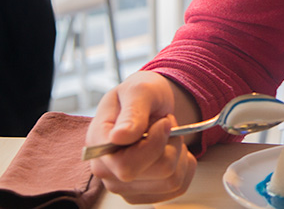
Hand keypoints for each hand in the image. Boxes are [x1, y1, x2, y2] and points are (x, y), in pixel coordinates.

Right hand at [86, 71, 197, 203]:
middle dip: (171, 143)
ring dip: (179, 152)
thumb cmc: (142, 93)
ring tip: (167, 135)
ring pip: (171, 180)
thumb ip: (131, 112)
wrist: (150, 103)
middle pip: (156, 172)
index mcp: (98, 144)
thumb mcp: (139, 90)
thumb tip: (119, 137)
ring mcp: (124, 186)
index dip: (153, 144)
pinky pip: (179, 187)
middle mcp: (106, 170)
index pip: (126, 165)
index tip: (164, 121)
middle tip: (165, 123)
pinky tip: (172, 148)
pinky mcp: (144, 193)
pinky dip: (185, 164)